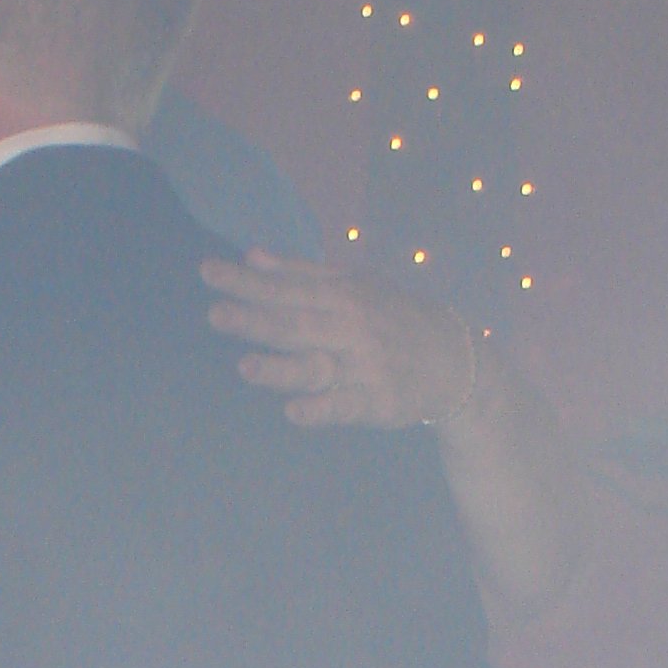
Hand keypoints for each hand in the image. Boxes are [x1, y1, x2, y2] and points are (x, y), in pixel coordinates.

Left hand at [202, 250, 479, 430]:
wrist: (457, 359)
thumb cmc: (395, 319)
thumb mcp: (355, 285)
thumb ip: (302, 274)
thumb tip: (253, 256)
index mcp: (344, 296)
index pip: (288, 288)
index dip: (248, 283)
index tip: (209, 273)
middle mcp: (351, 329)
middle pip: (297, 325)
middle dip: (256, 320)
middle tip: (214, 315)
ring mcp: (362, 368)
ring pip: (316, 367)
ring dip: (281, 368)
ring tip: (244, 366)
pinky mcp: (375, 403)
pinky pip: (344, 407)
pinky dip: (320, 409)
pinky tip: (293, 411)